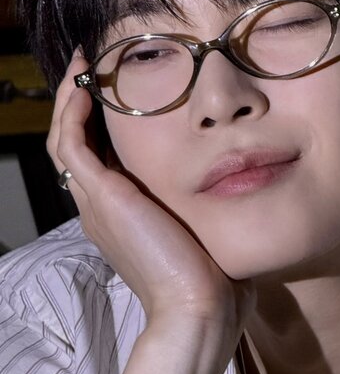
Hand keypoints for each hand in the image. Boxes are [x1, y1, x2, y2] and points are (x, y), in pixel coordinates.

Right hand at [47, 52, 253, 338]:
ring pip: (65, 140)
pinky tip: (85, 85)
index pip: (99, 160)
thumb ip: (207, 207)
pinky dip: (73, 112)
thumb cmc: (213, 279)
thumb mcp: (206, 231)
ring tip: (83, 66)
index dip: (101, 124)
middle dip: (80, 104)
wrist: (200, 308)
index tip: (116, 91)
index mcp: (122, 217)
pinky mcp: (102, 197)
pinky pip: (71, 144)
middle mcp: (102, 209)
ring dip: (71, 100)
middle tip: (90, 67)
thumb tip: (239, 187)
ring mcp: (97, 204)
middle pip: (74, 146)